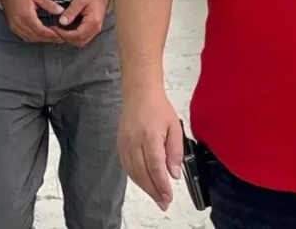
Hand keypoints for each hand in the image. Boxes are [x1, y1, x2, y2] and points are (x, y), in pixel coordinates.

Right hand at [0, 0, 65, 42]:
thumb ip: (49, 4)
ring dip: (43, 40)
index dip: (51, 35)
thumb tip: (61, 11)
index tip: (61, 35)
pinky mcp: (13, 28)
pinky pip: (25, 37)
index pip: (40, 30)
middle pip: (36, 36)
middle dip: (49, 39)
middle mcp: (19, 24)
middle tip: (61, 38)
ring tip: (54, 38)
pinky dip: (35, 38)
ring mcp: (15, 27)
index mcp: (26, 15)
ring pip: (31, 39)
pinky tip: (42, 36)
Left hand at [54, 0, 108, 47]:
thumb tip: (62, 22)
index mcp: (92, 22)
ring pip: (81, 42)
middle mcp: (95, 29)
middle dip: (66, 38)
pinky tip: (66, 31)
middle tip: (55, 30)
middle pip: (79, 41)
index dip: (65, 35)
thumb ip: (71, 11)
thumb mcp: (79, 0)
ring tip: (59, 31)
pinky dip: (73, 37)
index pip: (78, 35)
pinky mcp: (92, 30)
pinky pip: (83, 38)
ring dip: (69, 39)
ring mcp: (94, 31)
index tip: (55, 29)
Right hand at [117, 87, 182, 211]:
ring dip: (144, 187)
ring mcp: (125, 143)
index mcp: (150, 136)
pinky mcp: (120, 144)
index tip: (168, 197)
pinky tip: (144, 183)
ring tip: (156, 197)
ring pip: (133, 172)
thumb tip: (173, 174)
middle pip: (142, 173)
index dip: (161, 185)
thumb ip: (175, 151)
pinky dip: (135, 177)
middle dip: (154, 191)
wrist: (139, 93)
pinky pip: (126, 166)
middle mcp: (134, 141)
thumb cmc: (159, 108)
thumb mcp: (175, 127)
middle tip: (163, 203)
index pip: (155, 167)